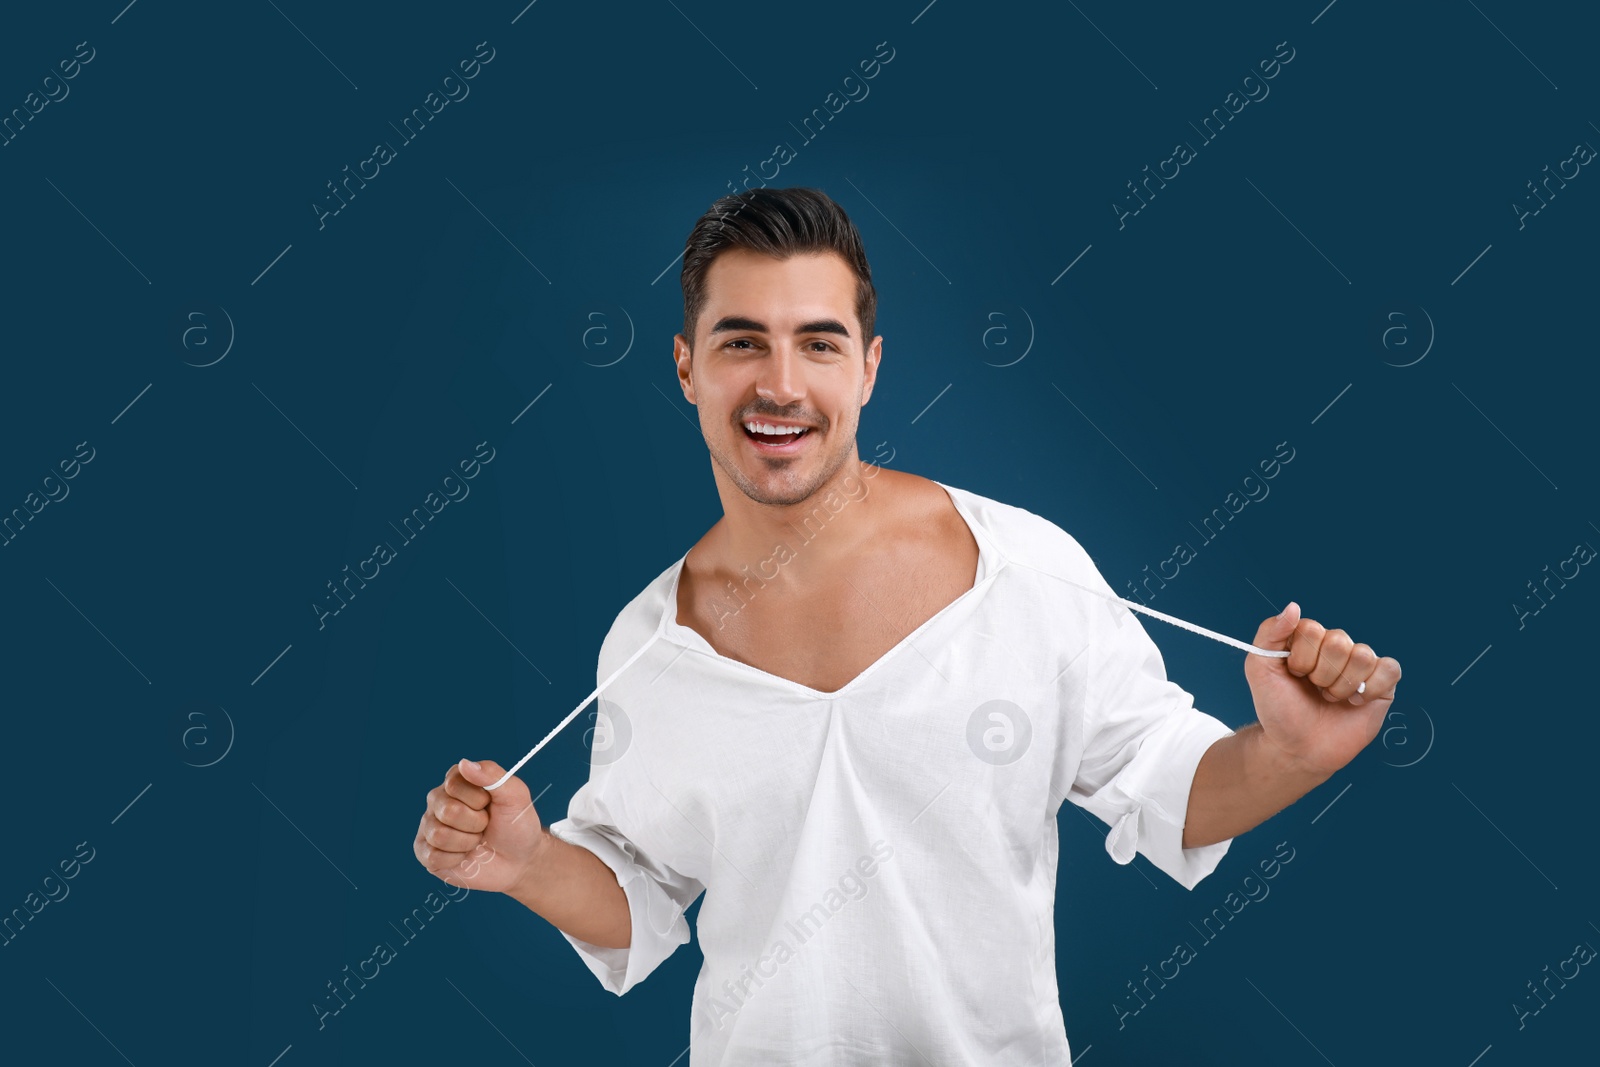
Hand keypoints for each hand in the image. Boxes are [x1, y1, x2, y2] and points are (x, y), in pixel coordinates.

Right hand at [413, 759, 546, 894]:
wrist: (519, 861)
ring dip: (467, 842)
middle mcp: (438, 800)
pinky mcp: (426, 853)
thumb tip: (464, 763)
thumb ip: (493, 775)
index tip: (490, 805)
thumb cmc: (516, 825)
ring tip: (476, 840)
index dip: (479, 800)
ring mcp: (430, 826)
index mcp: (457, 780)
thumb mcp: (516, 796)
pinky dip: (456, 859)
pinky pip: (432, 857)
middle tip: (485, 825)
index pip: (454, 785)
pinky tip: (464, 856)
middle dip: (476, 823)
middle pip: (448, 811)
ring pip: (439, 835)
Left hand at [1243, 602, 1401, 776]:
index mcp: (1307, 639)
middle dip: (1321, 674)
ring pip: (1362, 655)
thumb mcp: (1259, 669)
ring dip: (1342, 685)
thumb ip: (1269, 633)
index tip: (1294, 675)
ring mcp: (1360, 664)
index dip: (1302, 658)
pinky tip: (1355, 701)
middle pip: (1339, 641)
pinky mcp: (1382, 683)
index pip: (1312, 629)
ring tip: (1331, 698)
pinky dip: (1371, 688)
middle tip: (1314, 690)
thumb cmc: (1278, 710)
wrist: (1298, 748)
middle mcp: (1335, 647)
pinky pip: (1389, 669)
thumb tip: (1293, 606)